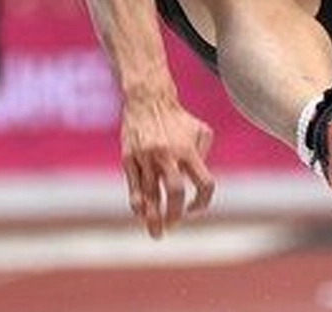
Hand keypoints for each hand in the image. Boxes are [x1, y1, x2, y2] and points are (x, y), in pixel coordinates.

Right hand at [120, 96, 214, 238]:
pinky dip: (138, 203)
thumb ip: (203, 158)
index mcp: (188, 150)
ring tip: (156, 232)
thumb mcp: (201, 131)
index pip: (203, 183)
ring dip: (153, 216)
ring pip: (149, 193)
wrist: (148, 100)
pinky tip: (141, 214)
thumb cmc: (179, 119)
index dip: (202, 202)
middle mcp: (167, 155)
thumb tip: (196, 186)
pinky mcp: (128, 158)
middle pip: (174, 191)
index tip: (194, 209)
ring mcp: (146, 157)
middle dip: (174, 214)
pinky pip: (133, 186)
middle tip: (173, 225)